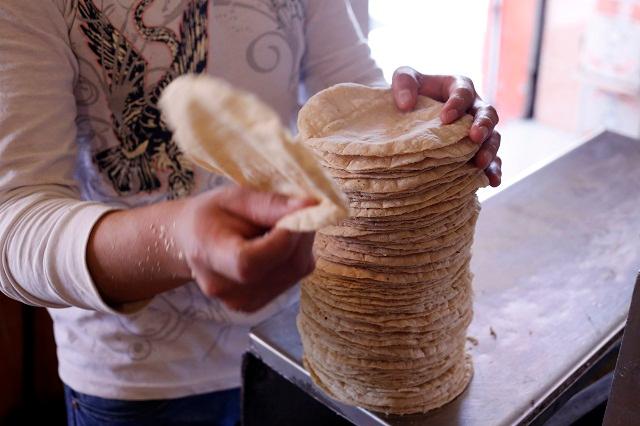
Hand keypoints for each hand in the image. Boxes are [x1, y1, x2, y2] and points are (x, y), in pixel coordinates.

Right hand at [176, 186, 315, 311]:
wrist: (194, 241)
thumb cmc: (212, 215)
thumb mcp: (234, 198)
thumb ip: (270, 204)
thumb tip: (310, 206)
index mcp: (209, 256)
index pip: (250, 262)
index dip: (283, 239)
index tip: (300, 211)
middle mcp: (225, 289)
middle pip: (283, 267)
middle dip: (302, 234)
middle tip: (301, 208)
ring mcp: (242, 302)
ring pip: (296, 271)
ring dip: (302, 243)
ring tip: (286, 224)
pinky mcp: (258, 304)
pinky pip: (294, 277)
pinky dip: (296, 256)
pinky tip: (281, 243)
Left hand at [391, 66, 501, 186]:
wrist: (409, 110)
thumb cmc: (410, 91)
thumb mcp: (404, 78)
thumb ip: (404, 81)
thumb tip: (406, 104)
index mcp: (459, 87)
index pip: (464, 92)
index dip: (457, 103)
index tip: (445, 118)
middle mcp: (474, 108)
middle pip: (487, 114)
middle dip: (483, 126)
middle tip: (474, 138)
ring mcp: (478, 130)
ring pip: (493, 138)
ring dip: (490, 150)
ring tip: (480, 163)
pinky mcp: (477, 150)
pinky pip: (491, 160)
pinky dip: (493, 170)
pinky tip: (492, 181)